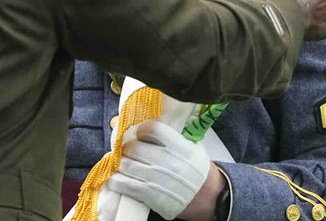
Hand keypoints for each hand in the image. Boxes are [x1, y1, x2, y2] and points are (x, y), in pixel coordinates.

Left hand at [107, 120, 223, 220]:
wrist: (208, 198)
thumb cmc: (197, 170)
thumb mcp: (192, 148)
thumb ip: (173, 137)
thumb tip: (149, 128)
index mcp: (179, 146)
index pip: (152, 129)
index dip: (142, 129)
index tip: (140, 134)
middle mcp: (167, 161)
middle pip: (134, 147)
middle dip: (127, 148)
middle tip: (129, 150)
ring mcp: (157, 179)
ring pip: (126, 165)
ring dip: (121, 163)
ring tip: (124, 164)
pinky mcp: (150, 195)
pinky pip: (124, 184)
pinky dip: (117, 180)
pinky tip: (119, 178)